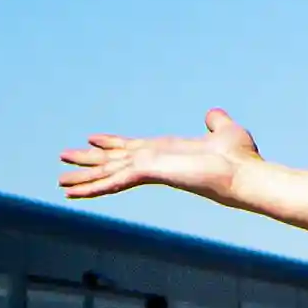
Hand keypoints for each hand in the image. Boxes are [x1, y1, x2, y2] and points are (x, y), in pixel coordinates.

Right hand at [59, 110, 261, 205]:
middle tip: (62, 160)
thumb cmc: (242, 158)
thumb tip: (213, 115)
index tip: (91, 139)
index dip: (111, 144)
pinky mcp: (151, 173)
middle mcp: (155, 162)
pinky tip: (72, 192)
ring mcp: (151, 169)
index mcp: (167, 152)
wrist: (247, 175)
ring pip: (108, 174)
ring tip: (60, 183)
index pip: (132, 148)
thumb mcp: (226, 131)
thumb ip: (216, 123)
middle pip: (113, 161)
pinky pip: (115, 179)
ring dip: (83, 179)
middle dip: (88, 162)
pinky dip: (92, 187)